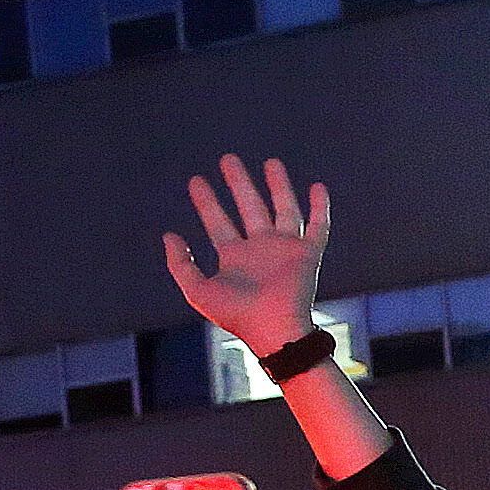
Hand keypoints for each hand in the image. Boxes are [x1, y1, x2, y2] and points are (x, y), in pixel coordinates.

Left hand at [161, 156, 332, 363]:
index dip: (206, 201)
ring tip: (271, 162)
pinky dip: (320, 208)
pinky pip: (318, 226)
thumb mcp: (197, 290)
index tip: (195, 181)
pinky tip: (318, 187)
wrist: (274, 330)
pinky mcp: (307, 254)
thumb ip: (180, 264)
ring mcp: (284, 249)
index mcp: (234, 257)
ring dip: (278, 186)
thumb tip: (169, 236)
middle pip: (248, 207)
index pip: (218, 222)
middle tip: (228, 159)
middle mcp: (259, 249)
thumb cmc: (236, 316)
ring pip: (283, 209)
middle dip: (238, 183)